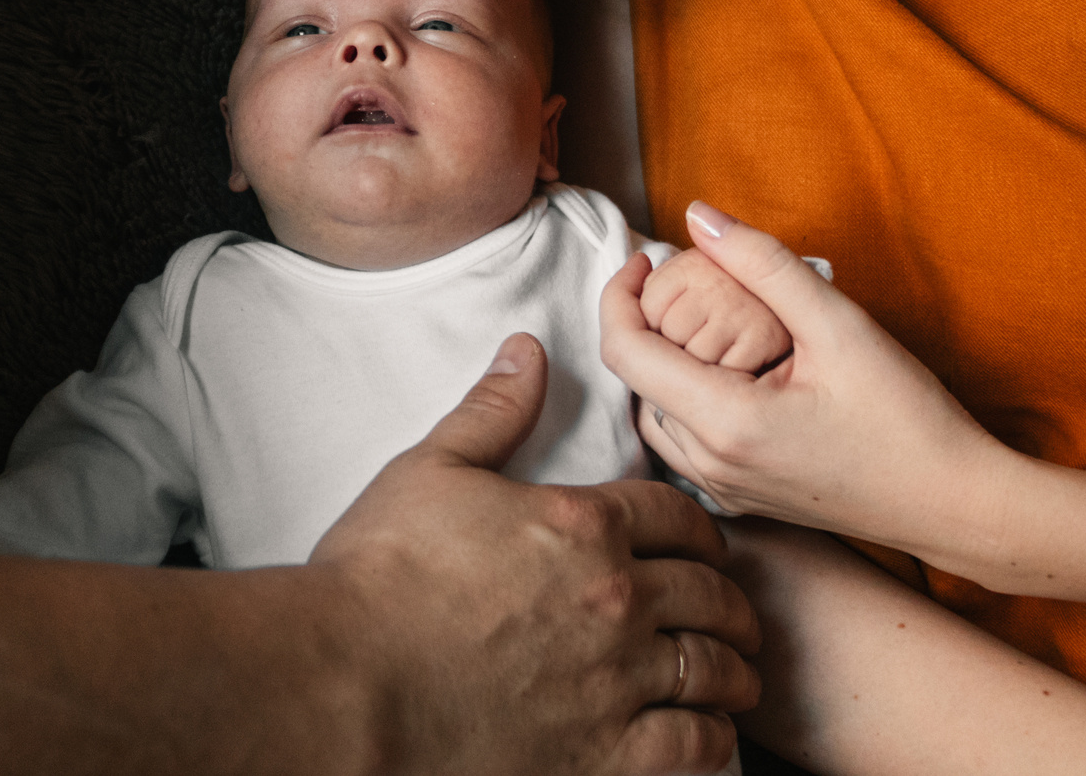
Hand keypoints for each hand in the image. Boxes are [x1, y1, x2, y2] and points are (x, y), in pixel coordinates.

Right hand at [311, 331, 762, 775]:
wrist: (348, 681)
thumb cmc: (378, 576)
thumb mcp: (432, 470)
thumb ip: (493, 410)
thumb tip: (527, 351)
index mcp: (583, 524)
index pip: (676, 514)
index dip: (699, 528)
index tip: (706, 545)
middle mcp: (616, 598)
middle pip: (710, 591)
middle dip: (729, 599)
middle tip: (734, 612)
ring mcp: (616, 679)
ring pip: (714, 668)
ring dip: (733, 668)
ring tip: (737, 675)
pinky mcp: (605, 754)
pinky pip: (695, 745)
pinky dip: (714, 737)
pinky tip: (710, 733)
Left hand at [600, 204, 1011, 562]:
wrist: (956, 505)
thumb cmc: (908, 418)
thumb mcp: (839, 324)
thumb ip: (761, 263)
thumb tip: (696, 215)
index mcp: (724, 423)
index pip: (625, 351)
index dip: (619, 294)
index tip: (647, 259)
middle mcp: (709, 466)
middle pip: (635, 382)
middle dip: (645, 322)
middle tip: (682, 279)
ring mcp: (724, 490)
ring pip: (656, 414)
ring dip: (664, 362)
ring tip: (704, 319)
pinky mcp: (743, 499)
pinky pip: (685, 441)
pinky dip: (688, 396)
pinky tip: (731, 368)